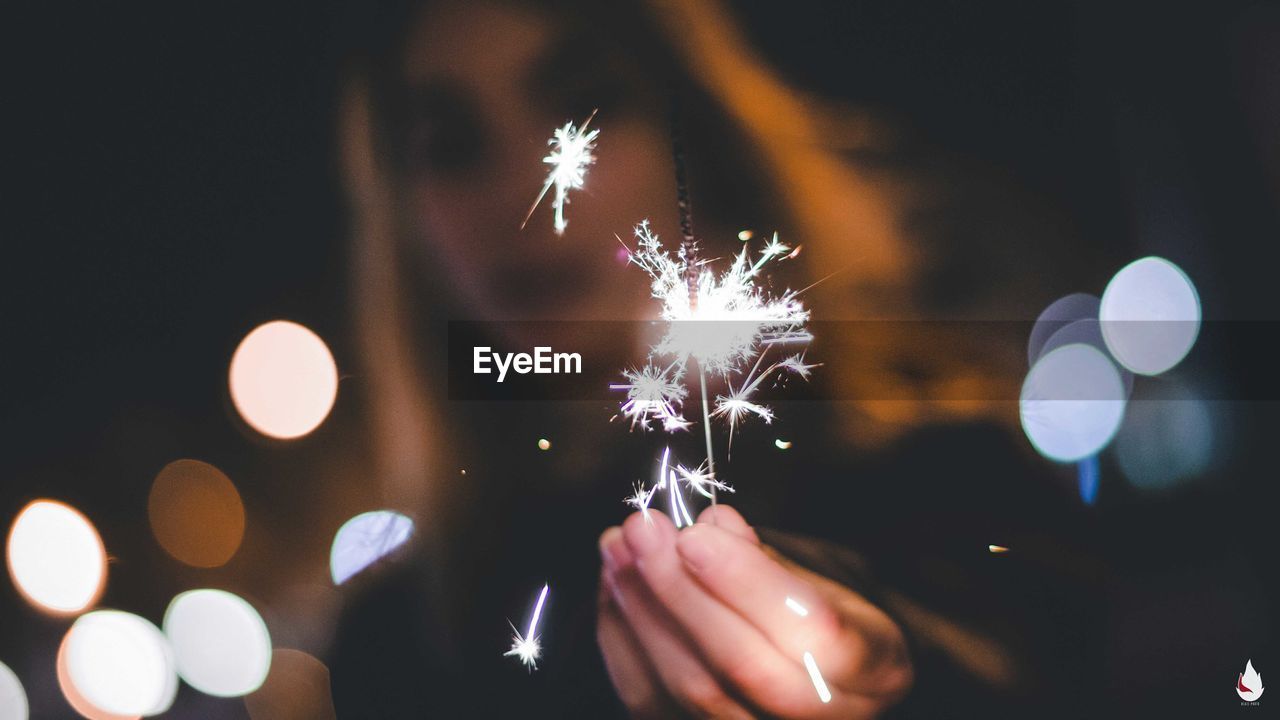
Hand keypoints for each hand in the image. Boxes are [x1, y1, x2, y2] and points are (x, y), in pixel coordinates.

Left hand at [597, 505, 912, 718]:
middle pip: (742, 667)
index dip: (746, 583)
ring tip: (618, 549)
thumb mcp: (827, 579)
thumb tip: (715, 524)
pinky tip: (614, 589)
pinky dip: (623, 642)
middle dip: (679, 591)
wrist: (828, 682)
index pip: (812, 634)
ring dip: (641, 611)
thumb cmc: (826, 620)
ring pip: (691, 691)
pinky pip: (650, 704)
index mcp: (875, 668)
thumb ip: (769, 560)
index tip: (695, 534)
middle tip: (641, 530)